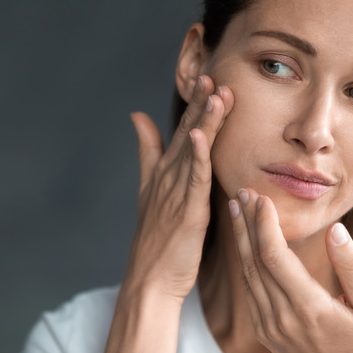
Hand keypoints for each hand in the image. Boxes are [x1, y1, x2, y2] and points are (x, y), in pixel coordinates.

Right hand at [123, 75, 232, 300]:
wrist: (150, 279)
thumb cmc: (155, 239)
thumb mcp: (148, 188)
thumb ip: (146, 151)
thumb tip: (137, 116)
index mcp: (165, 171)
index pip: (183, 130)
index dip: (194, 104)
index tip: (207, 78)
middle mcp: (169, 177)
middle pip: (187, 133)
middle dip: (199, 104)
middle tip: (211, 74)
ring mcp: (176, 193)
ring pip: (194, 150)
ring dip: (204, 121)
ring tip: (214, 93)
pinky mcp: (187, 211)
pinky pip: (194, 179)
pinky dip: (197, 156)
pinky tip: (200, 135)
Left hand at [229, 188, 352, 352]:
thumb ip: (352, 266)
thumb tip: (335, 230)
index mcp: (308, 307)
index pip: (274, 256)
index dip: (264, 224)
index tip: (263, 198)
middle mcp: (282, 316)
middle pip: (254, 260)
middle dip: (247, 222)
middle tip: (242, 192)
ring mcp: (269, 325)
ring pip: (246, 273)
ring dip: (240, 238)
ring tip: (237, 208)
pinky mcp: (264, 329)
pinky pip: (248, 288)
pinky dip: (244, 259)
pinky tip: (244, 241)